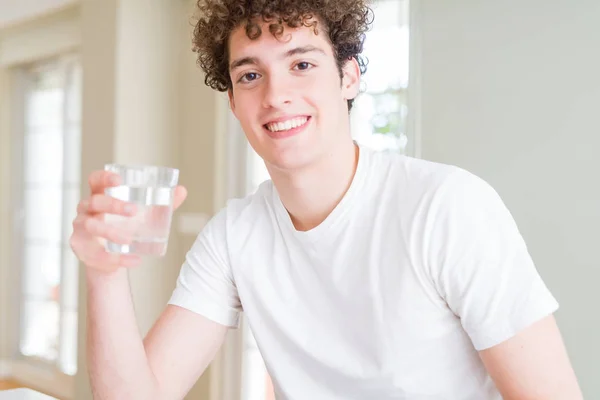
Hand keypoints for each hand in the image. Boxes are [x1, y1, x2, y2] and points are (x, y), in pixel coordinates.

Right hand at [69, 170, 187, 272]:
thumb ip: (162, 203)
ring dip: (110, 233)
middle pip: (95, 201)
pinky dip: (115, 258)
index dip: (104, 177)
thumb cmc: (126, 228)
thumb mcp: (144, 215)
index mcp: (100, 196)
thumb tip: (182, 190)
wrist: (112, 258)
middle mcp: (86, 209)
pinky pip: (96, 253)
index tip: (119, 179)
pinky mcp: (81, 248)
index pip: (95, 180)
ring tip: (129, 240)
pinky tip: (133, 260)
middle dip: (113, 205)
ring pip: (92, 227)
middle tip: (133, 211)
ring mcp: (81, 228)